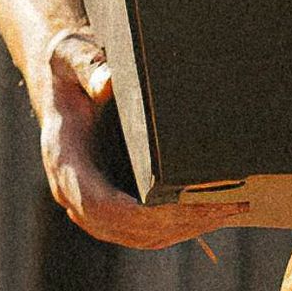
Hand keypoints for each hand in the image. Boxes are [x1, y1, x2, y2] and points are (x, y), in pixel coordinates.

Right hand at [34, 33, 245, 250]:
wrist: (63, 84)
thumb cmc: (70, 67)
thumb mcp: (70, 55)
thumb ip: (87, 66)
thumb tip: (108, 83)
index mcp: (63, 158)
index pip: (97, 203)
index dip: (137, 213)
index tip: (177, 209)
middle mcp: (72, 191)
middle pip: (125, 228)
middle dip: (176, 222)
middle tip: (223, 207)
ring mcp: (90, 205)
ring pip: (138, 236)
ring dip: (184, 229)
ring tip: (228, 210)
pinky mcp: (110, 208)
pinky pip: (143, 232)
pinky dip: (178, 228)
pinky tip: (210, 213)